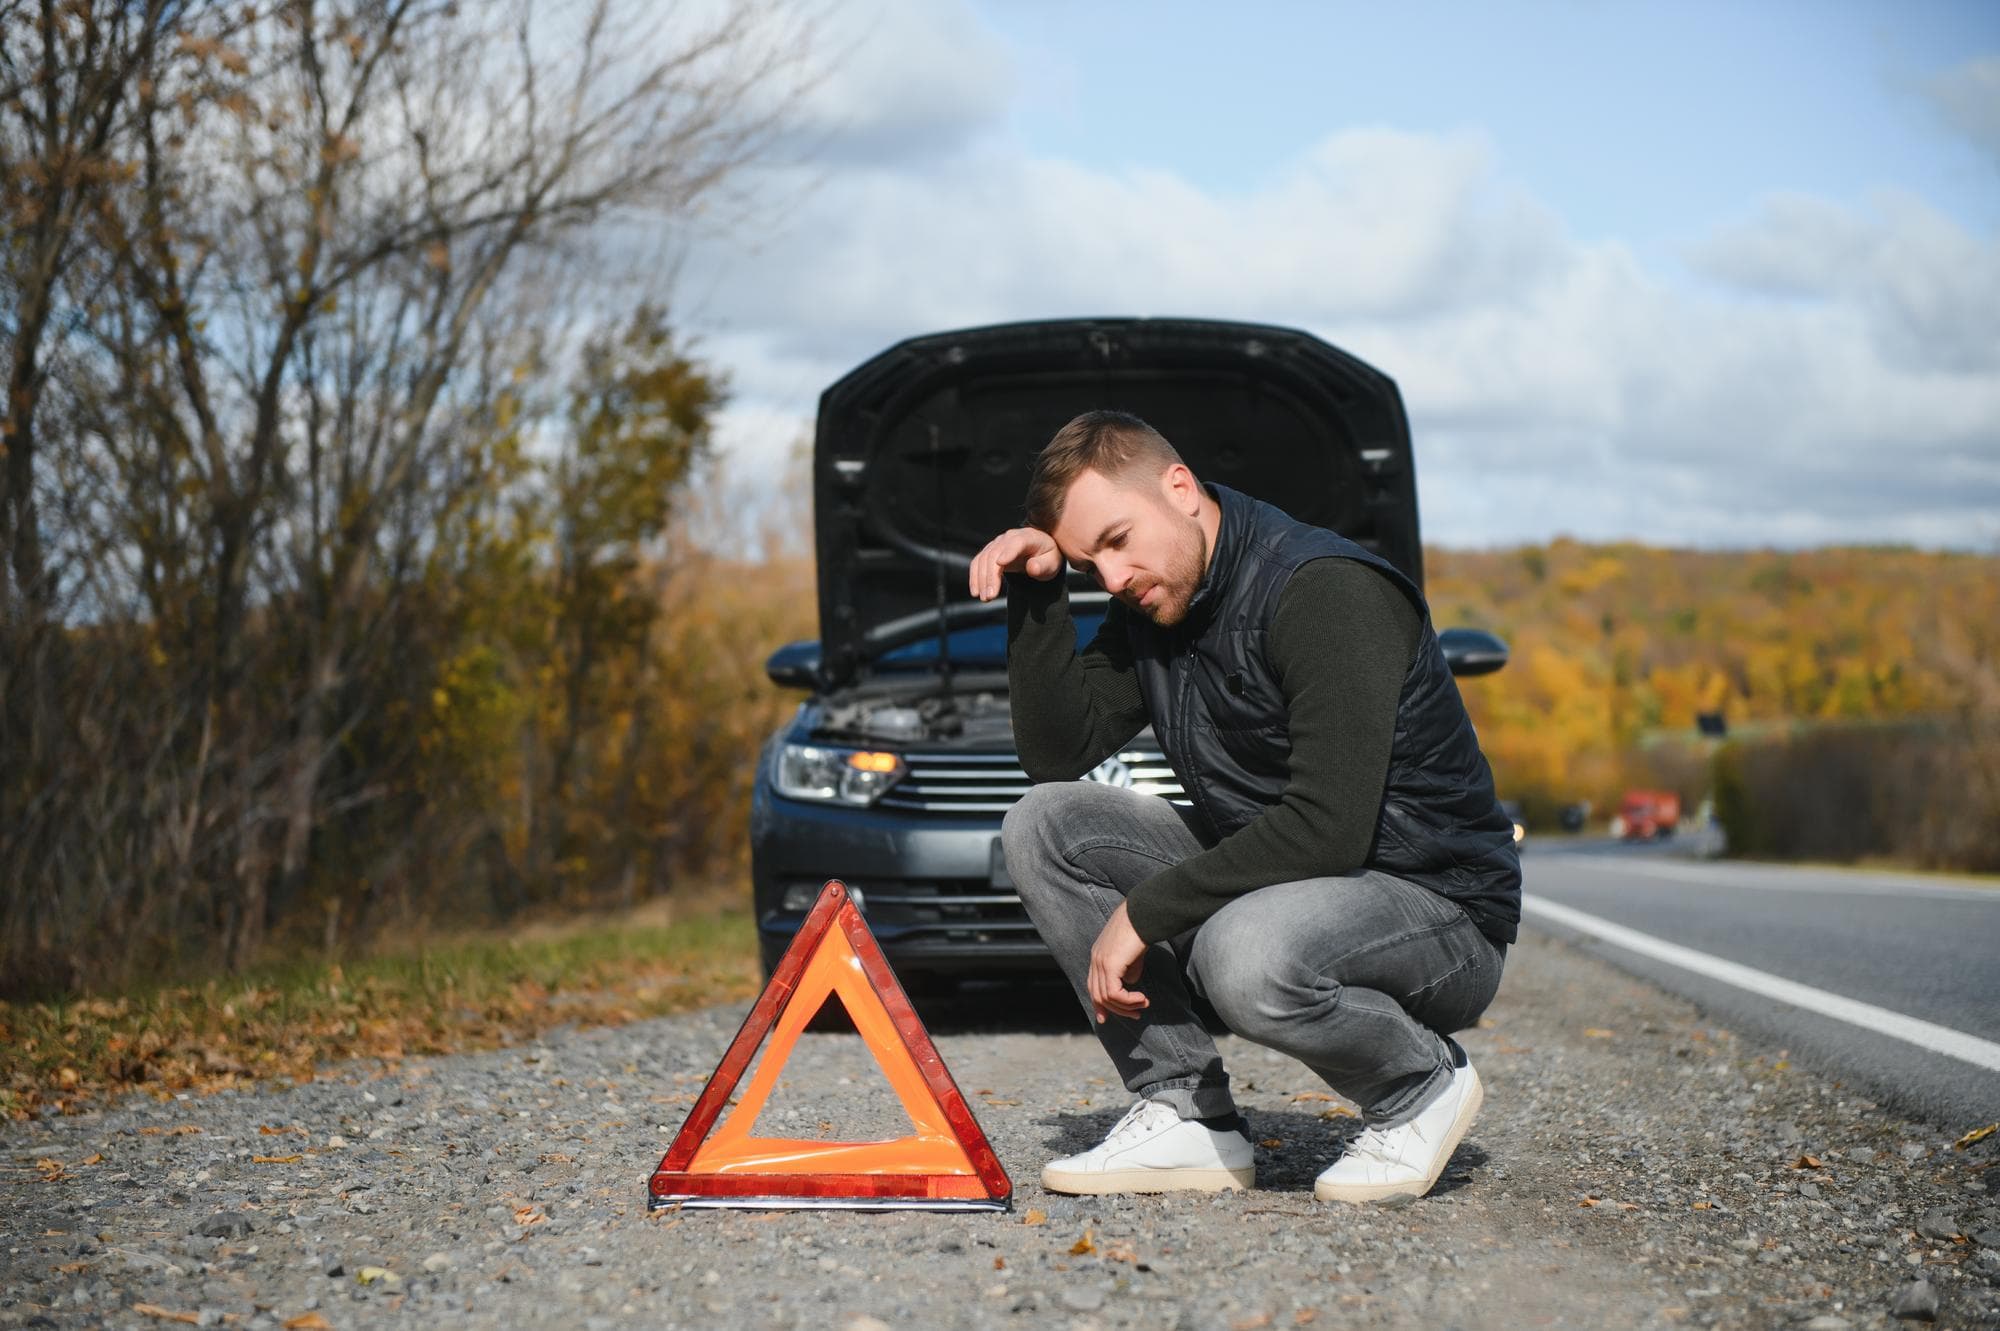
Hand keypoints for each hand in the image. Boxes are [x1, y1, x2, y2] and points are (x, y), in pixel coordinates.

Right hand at [968, 526, 1061, 601]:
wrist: (1040, 551)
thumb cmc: (1047, 557)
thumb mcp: (1052, 563)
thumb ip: (1043, 566)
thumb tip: (1032, 568)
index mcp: (1028, 537)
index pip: (1016, 543)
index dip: (1009, 552)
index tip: (1001, 564)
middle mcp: (1009, 537)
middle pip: (995, 554)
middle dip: (990, 576)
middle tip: (990, 597)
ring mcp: (997, 543)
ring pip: (984, 559)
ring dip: (981, 579)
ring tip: (985, 598)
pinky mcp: (990, 552)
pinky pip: (978, 562)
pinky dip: (975, 577)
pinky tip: (976, 592)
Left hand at [1087, 902, 1149, 1023]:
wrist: (1143, 914)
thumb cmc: (1141, 930)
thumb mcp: (1132, 954)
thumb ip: (1128, 969)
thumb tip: (1128, 984)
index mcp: (1097, 955)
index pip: (1092, 986)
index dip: (1099, 1004)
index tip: (1106, 1018)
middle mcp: (1095, 959)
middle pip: (1097, 995)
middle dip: (1117, 1010)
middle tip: (1136, 1015)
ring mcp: (1100, 962)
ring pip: (1106, 997)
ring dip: (1126, 1006)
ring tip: (1143, 1004)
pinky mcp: (1110, 965)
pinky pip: (1114, 993)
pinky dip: (1128, 1000)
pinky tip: (1141, 998)